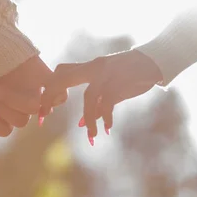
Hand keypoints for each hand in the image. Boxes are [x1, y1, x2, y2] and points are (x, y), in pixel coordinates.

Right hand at [0, 55, 56, 146]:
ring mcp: (35, 92)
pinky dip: (56, 97)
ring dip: (18, 100)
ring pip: (36, 109)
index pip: (5, 129)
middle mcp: (20, 104)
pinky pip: (60, 95)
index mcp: (5, 110)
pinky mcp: (47, 79)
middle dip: (5, 107)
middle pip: (21, 121)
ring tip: (6, 86)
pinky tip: (39, 91)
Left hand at [40, 50, 162, 144]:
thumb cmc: (130, 75)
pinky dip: (106, 116)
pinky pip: (108, 101)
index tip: (43, 112)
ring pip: (88, 97)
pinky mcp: (120, 81)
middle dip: (50, 97)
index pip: (60, 72)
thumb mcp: (110, 87)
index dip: (48, 90)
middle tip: (44, 117)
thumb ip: (96, 103)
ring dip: (88, 118)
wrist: (153, 61)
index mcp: (89, 67)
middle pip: (63, 77)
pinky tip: (108, 128)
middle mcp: (94, 67)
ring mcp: (107, 73)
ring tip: (91, 135)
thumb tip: (82, 123)